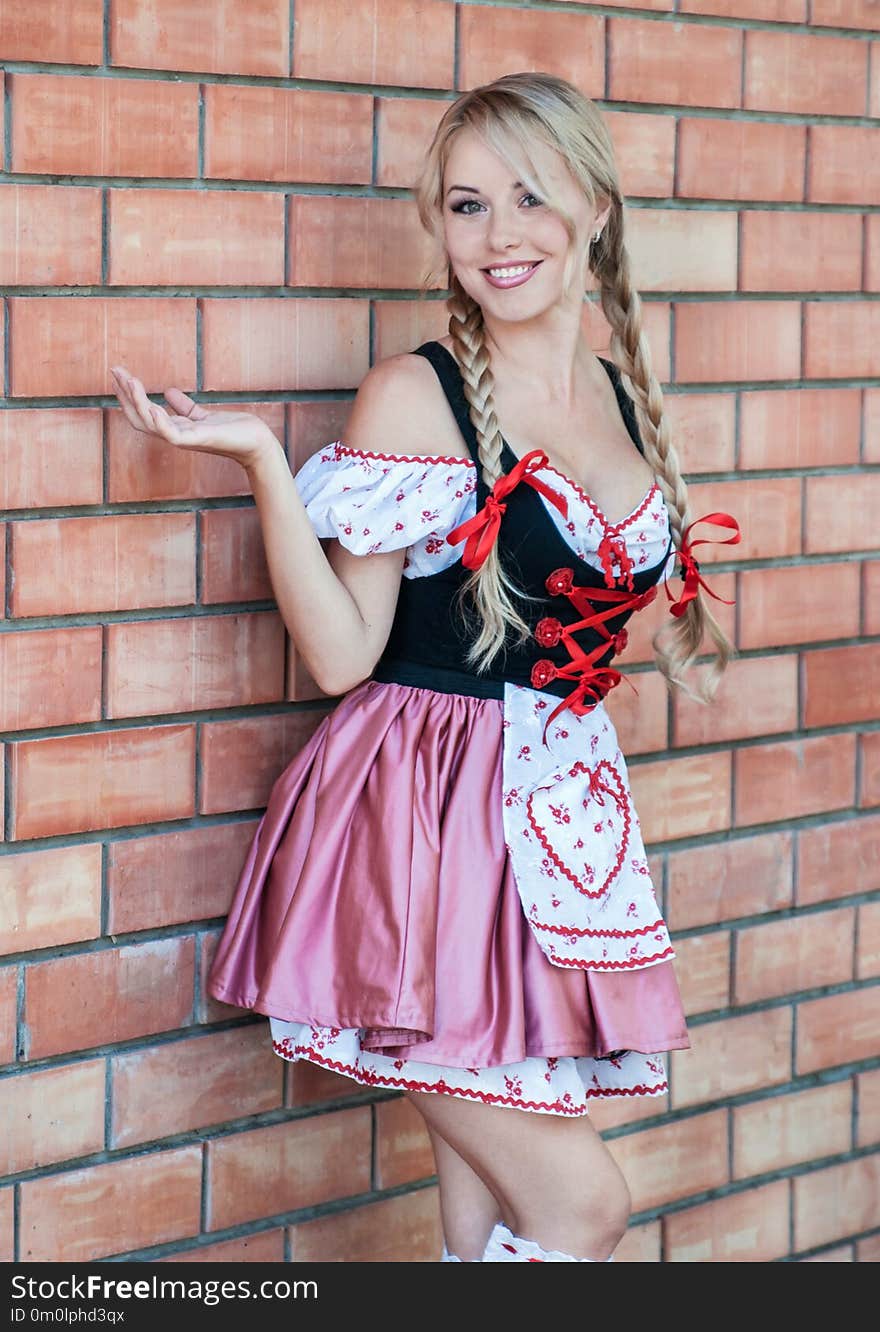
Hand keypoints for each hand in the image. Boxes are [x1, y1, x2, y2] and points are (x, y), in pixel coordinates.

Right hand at [110, 366, 278, 471]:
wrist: (257, 442)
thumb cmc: (233, 430)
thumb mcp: (203, 415)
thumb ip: (185, 407)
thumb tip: (168, 392)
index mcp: (175, 428)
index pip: (143, 412)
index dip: (129, 395)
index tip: (118, 374)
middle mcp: (176, 435)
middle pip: (140, 417)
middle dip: (126, 394)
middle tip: (115, 370)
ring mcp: (186, 439)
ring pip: (151, 423)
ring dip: (138, 402)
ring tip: (129, 380)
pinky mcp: (199, 440)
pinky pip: (172, 435)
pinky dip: (160, 422)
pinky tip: (151, 407)